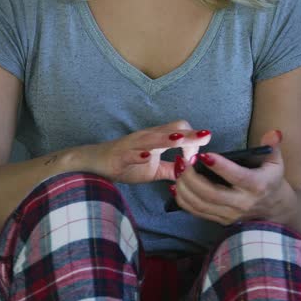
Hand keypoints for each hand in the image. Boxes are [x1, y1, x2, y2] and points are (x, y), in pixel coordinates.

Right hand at [85, 121, 211, 184]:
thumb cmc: (124, 164)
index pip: (180, 131)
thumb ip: (171, 169)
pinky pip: (130, 153)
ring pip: (153, 138)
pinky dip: (139, 154)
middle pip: (172, 129)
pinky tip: (146, 156)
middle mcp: (147, 137)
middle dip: (189, 135)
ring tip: (182, 140)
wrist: (94, 163)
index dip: (192, 141)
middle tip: (206, 137)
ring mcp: (133, 145)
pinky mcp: (119, 155)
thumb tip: (189, 172)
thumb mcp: (153, 169)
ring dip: (168, 139)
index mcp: (157, 139)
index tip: (196, 158)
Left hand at [171, 129, 292, 225]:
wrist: (274, 212)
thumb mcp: (275, 163)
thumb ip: (272, 147)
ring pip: (201, 204)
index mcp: (256, 185)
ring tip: (177, 170)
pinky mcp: (220, 220)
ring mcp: (229, 214)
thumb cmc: (271, 182)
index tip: (204, 155)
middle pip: (211, 193)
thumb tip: (273, 133)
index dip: (220, 166)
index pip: (236, 177)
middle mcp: (241, 203)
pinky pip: (197, 212)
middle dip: (192, 178)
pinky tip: (175, 186)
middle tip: (182, 161)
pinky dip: (183, 200)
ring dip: (184, 188)